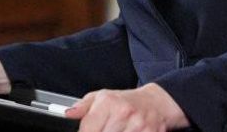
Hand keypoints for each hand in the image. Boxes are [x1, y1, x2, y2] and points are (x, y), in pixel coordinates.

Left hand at [65, 83, 189, 131]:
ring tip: (115, 131)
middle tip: (104, 130)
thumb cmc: (127, 101)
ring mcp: (138, 126)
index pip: (87, 129)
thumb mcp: (103, 97)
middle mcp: (124, 113)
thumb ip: (84, 106)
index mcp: (109, 102)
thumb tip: (69, 113)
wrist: (157, 103)